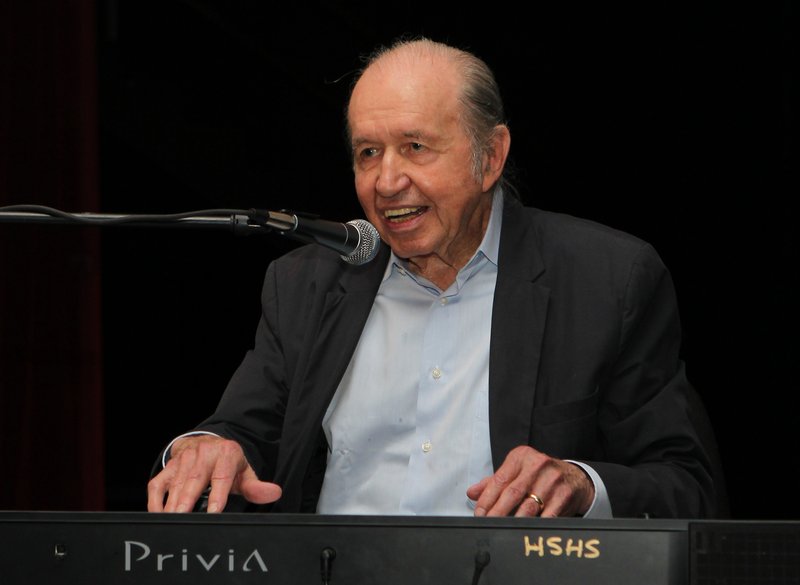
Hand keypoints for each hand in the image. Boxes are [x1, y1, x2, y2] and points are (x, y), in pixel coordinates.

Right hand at [147, 435, 281, 512]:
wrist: (208, 443)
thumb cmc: (227, 464)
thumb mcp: (244, 472)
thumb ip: (257, 487)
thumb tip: (274, 493)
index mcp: (227, 454)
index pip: (222, 476)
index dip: (217, 495)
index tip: (214, 512)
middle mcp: (204, 453)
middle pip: (194, 479)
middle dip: (188, 500)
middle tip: (183, 518)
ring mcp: (184, 459)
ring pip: (176, 483)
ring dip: (172, 503)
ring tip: (172, 521)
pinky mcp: (169, 466)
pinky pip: (157, 484)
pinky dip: (155, 501)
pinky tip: (159, 515)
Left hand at [466, 445, 594, 517]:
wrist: (575, 477)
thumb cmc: (540, 475)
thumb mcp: (517, 471)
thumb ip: (494, 482)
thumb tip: (472, 493)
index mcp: (521, 457)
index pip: (499, 479)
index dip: (486, 499)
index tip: (479, 512)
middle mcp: (537, 466)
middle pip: (512, 493)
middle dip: (497, 512)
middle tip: (487, 523)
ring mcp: (552, 480)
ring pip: (528, 507)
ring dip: (513, 521)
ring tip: (503, 529)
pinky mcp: (564, 495)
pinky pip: (546, 516)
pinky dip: (535, 525)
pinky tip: (526, 531)